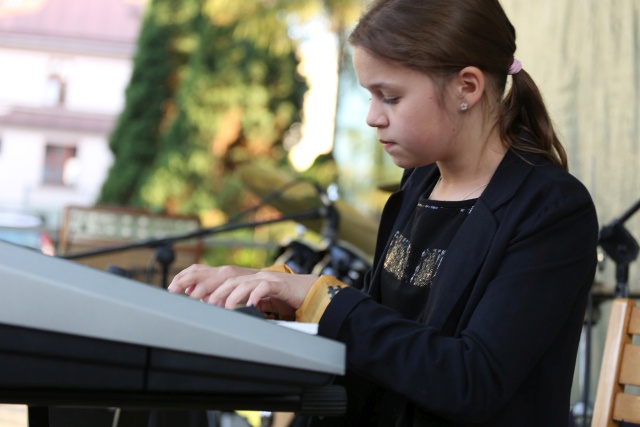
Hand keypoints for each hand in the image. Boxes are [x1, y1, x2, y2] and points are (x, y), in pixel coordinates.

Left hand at [168, 264, 317, 316]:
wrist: (303, 292)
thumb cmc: (277, 298)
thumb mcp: (250, 299)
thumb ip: (232, 300)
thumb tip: (210, 307)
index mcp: (240, 278)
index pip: (214, 275)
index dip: (195, 279)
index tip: (178, 290)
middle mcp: (249, 275)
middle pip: (224, 277)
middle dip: (207, 287)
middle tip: (195, 299)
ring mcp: (263, 278)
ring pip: (242, 282)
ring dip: (230, 294)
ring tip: (222, 306)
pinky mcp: (277, 284)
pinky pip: (264, 288)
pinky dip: (256, 295)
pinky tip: (250, 304)